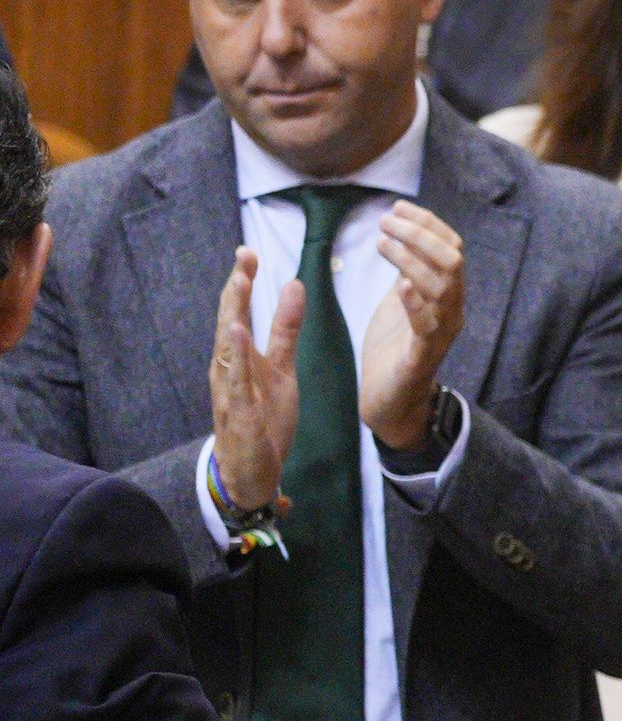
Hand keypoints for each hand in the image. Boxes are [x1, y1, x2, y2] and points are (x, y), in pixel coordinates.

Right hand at [208, 247, 305, 514]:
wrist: (251, 469)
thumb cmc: (263, 416)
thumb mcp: (283, 369)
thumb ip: (286, 330)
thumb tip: (295, 287)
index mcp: (240, 356)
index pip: (239, 312)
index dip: (243, 282)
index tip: (249, 251)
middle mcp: (228, 368)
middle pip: (230, 322)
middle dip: (237, 289)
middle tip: (244, 255)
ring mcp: (230, 391)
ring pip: (229, 349)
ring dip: (234, 316)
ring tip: (240, 284)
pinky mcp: (240, 414)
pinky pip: (236, 384)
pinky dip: (237, 360)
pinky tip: (237, 336)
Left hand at [360, 202, 464, 451]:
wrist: (390, 398)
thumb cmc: (394, 345)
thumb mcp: (402, 297)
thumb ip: (408, 268)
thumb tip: (401, 229)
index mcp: (448, 294)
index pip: (453, 247)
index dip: (428, 222)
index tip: (397, 206)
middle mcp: (452, 311)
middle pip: (453, 261)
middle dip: (420, 234)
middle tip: (385, 223)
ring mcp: (440, 334)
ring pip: (442, 287)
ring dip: (411, 259)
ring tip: (381, 243)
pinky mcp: (421, 357)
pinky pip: (427, 328)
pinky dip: (416, 304)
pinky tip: (400, 285)